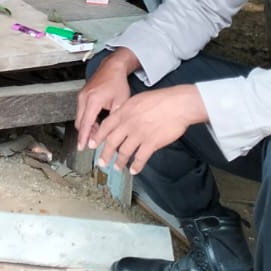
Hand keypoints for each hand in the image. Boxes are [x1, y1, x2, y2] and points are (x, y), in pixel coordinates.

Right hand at [74, 49, 132, 150]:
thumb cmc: (117, 82)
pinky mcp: (82, 95)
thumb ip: (114, 119)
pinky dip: (87, 120)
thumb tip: (112, 133)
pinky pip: (81, 112)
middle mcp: (84, 98)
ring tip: (98, 132)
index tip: (82, 147)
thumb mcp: (121, 102)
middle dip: (85, 134)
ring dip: (87, 127)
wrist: (112, 67)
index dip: (84, 137)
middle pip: (80, 123)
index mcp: (93, 100)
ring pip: (80, 118)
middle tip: (93, 143)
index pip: (87, 124)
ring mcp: (81, 96)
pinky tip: (96, 123)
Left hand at [87, 86, 206, 174]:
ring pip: (124, 152)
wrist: (177, 104)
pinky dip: (136, 166)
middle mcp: (128, 124)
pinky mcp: (151, 143)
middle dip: (105, 154)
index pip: (105, 127)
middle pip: (111, 142)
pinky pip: (140, 158)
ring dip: (119, 162)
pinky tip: (134, 170)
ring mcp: (139, 134)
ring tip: (117, 167)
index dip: (97, 137)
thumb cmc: (161, 99)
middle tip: (101, 162)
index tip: (92, 144)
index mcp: (124, 112)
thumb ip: (126, 110)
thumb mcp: (137, 99)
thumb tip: (119, 117)